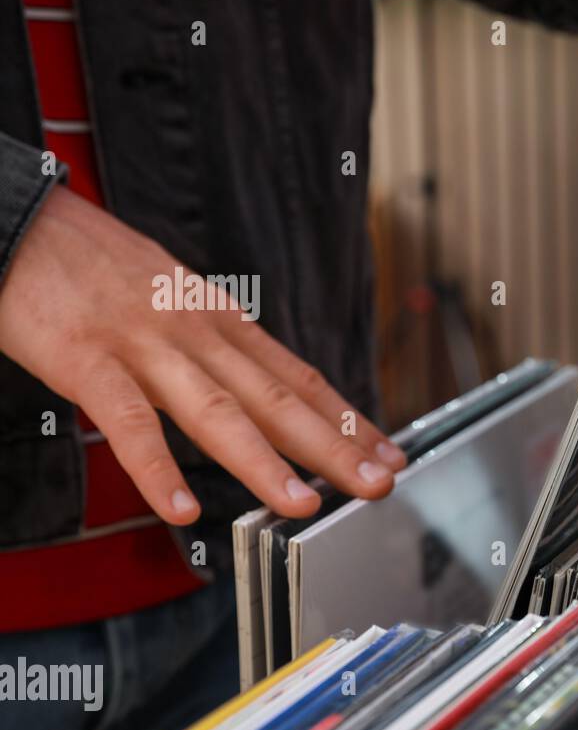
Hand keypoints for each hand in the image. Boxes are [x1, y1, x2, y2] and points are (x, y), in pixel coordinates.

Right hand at [0, 186, 405, 524]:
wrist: (18, 219)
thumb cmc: (91, 266)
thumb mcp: (174, 298)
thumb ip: (214, 345)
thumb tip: (258, 388)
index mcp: (220, 320)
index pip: (298, 377)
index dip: (348, 419)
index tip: (389, 452)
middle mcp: (197, 331)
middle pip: (277, 398)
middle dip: (334, 446)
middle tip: (379, 483)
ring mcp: (145, 345)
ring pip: (217, 412)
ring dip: (265, 462)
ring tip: (304, 505)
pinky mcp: (87, 359)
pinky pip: (127, 424)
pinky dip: (158, 470)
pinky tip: (183, 510)